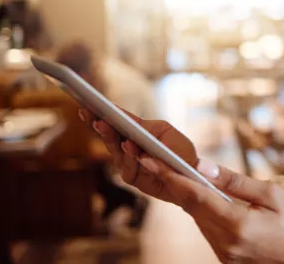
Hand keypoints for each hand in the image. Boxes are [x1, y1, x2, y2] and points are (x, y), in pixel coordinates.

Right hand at [80, 108, 212, 203]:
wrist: (192, 174)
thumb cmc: (179, 149)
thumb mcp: (164, 131)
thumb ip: (145, 127)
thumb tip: (126, 123)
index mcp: (134, 133)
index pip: (116, 121)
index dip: (102, 113)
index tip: (90, 105)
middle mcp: (127, 148)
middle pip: (110, 136)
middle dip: (101, 126)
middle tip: (95, 117)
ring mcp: (128, 163)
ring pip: (115, 152)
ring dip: (112, 140)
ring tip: (107, 127)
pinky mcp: (133, 178)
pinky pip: (127, 168)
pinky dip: (129, 157)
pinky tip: (129, 146)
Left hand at [144, 155, 283, 263]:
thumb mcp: (271, 194)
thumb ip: (234, 181)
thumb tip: (202, 166)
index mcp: (237, 224)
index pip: (194, 196)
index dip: (169, 176)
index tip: (149, 159)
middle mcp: (225, 243)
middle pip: (190, 207)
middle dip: (172, 182)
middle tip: (153, 159)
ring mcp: (224, 254)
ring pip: (197, 219)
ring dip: (189, 197)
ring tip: (177, 173)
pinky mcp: (226, 258)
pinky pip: (208, 230)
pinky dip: (203, 212)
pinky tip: (203, 197)